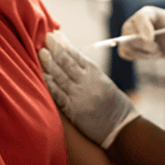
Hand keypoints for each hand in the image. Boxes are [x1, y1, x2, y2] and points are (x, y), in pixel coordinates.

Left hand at [39, 33, 139, 148]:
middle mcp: (88, 83)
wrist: (122, 129)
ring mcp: (80, 96)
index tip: (57, 36)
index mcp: (97, 75)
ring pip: (61, 76)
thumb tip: (73, 61)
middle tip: (46, 38)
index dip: (66, 45)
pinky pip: (58, 95)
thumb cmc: (116, 106)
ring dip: (50, 64)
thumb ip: (90, 74)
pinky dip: (50, 84)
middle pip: (68, 63)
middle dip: (56, 49)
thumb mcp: (106, 84)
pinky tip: (42, 76)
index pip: (78, 56)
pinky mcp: (74, 110)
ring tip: (41, 53)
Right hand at [119, 6, 164, 60]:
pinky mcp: (126, 46)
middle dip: (143, 44)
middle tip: (158, 49)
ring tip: (158, 51)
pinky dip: (139, 57)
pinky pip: (126, 53)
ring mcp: (127, 34)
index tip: (151, 39)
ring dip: (145, 53)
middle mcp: (133, 22)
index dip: (144, 27)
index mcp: (147, 13)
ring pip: (128, 45)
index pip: (140, 17)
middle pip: (129, 32)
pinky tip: (151, 55)